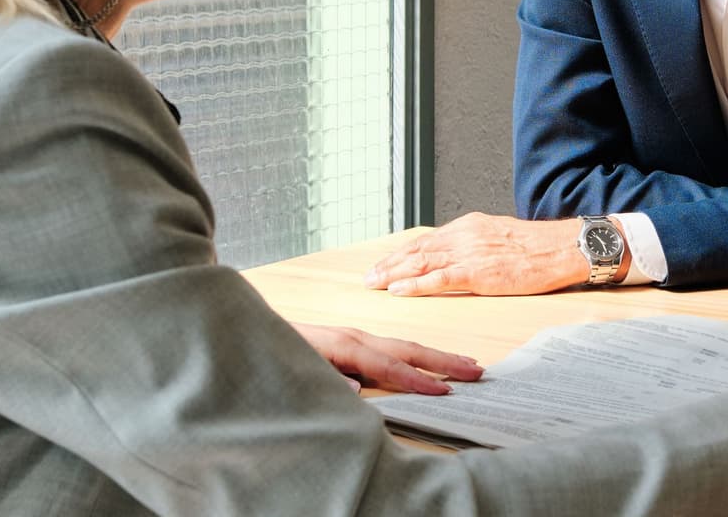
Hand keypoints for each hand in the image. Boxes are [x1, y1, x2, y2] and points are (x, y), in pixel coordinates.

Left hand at [290, 323, 484, 394]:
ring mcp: (355, 337)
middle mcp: (355, 337)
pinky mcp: (352, 343)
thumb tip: (358, 391)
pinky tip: (427, 363)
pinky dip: (416, 356)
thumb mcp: (297, 370)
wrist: (251, 334)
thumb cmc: (274, 353)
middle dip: (443, 361)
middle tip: (476, 370)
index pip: (389, 366)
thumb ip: (328, 381)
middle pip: (407, 350)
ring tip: (465, 365)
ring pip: (404, 347)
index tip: (445, 392)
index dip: (418, 381)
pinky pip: (392, 350)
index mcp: (344, 345)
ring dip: (435, 356)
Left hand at [364, 213, 589, 295]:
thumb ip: (476, 244)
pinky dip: (415, 285)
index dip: (402, 253)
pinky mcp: (478, 272)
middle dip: (390, 264)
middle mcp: (464, 236)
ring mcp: (469, 253)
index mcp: (469, 226)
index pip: (426, 240)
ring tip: (374, 283)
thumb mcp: (499, 236)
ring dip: (393, 274)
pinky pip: (439, 279)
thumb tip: (459, 255)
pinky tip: (398, 289)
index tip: (384, 263)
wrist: (561, 247)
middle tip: (368, 276)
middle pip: (417, 250)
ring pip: (421, 262)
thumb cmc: (537, 246)